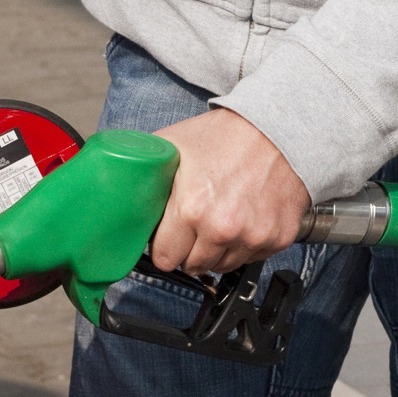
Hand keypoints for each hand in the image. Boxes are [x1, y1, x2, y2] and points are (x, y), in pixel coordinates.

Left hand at [149, 108, 309, 275]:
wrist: (278, 129)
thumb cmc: (226, 135)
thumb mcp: (174, 144)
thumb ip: (145, 174)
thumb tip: (119, 191)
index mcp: (192, 208)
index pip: (164, 259)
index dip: (164, 246)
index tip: (168, 236)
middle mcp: (223, 228)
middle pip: (193, 267)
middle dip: (189, 249)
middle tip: (195, 223)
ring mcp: (253, 236)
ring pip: (223, 266)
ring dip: (218, 250)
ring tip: (221, 218)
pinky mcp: (277, 239)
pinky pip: (252, 258)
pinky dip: (246, 244)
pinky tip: (245, 218)